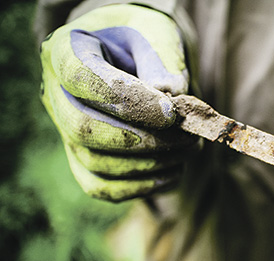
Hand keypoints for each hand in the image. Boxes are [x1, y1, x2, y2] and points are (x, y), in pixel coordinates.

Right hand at [40, 4, 200, 200]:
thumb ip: (161, 58)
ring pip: (95, 163)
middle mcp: (55, 94)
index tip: (170, 112)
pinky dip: (139, 186)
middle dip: (142, 140)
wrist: (128, 55)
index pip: (83, 78)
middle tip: (186, 137)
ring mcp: (65, 130)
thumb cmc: (141, 39)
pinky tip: (173, 173)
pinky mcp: (81, 158)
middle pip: (85, 129)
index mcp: (65, 51)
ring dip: (148, 164)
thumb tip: (170, 94)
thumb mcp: (154, 31)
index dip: (127, 100)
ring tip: (188, 150)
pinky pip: (100, 186)